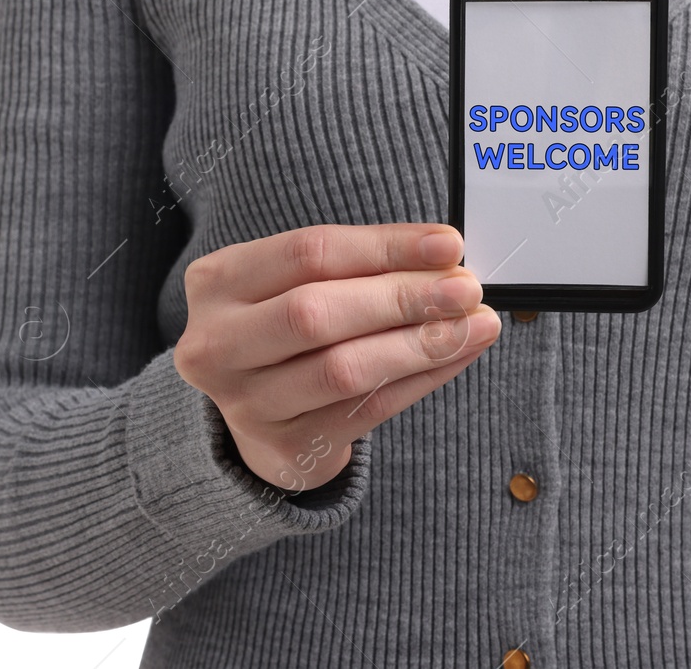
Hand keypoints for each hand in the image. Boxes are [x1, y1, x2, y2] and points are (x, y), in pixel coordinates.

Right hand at [174, 223, 499, 491]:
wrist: (248, 411)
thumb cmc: (280, 328)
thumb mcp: (289, 282)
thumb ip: (353, 266)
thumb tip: (442, 256)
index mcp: (217, 282)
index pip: (308, 252)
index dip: (384, 246)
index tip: (446, 244)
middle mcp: (218, 343)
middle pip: (316, 311)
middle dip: (402, 297)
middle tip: (465, 287)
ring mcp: (246, 403)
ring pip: (344, 368)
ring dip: (420, 343)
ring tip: (473, 324)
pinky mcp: (286, 447)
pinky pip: (368, 409)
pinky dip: (421, 379)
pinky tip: (456, 355)